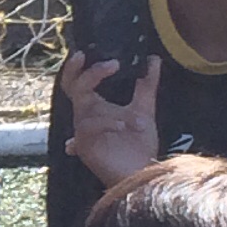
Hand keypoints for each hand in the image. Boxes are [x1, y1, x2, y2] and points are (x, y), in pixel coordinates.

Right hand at [62, 54, 162, 185]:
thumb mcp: (144, 110)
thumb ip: (146, 85)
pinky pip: (91, 124)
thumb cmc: (138, 146)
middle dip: (86, 73)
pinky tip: (125, 126)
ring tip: (136, 120)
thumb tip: (153, 59)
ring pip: (85, 104)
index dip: (74, 67)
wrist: (140, 174)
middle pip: (72, 86)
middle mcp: (85, 116)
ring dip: (113, 108)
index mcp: (95, 107)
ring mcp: (81, 130)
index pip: (76, 82)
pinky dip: (109, 122)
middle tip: (104, 63)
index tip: (85, 53)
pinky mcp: (83, 144)